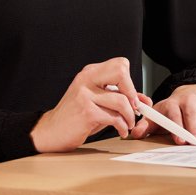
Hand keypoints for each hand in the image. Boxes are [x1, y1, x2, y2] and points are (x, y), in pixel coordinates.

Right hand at [30, 58, 149, 153]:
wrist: (51, 131)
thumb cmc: (75, 116)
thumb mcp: (98, 102)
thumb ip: (120, 98)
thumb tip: (144, 100)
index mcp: (90, 73)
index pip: (120, 64)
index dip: (130, 82)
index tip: (133, 98)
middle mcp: (86, 79)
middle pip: (121, 72)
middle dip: (132, 93)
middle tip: (134, 108)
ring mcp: (85, 95)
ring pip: (121, 100)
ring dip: (130, 116)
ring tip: (128, 124)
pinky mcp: (86, 112)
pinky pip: (114, 117)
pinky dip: (122, 126)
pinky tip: (120, 130)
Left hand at [138, 83, 195, 144]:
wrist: (191, 93)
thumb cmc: (174, 110)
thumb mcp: (159, 114)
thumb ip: (147, 124)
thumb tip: (135, 133)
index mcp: (173, 103)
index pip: (174, 113)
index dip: (177, 126)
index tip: (178, 140)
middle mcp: (189, 100)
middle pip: (192, 114)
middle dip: (194, 128)